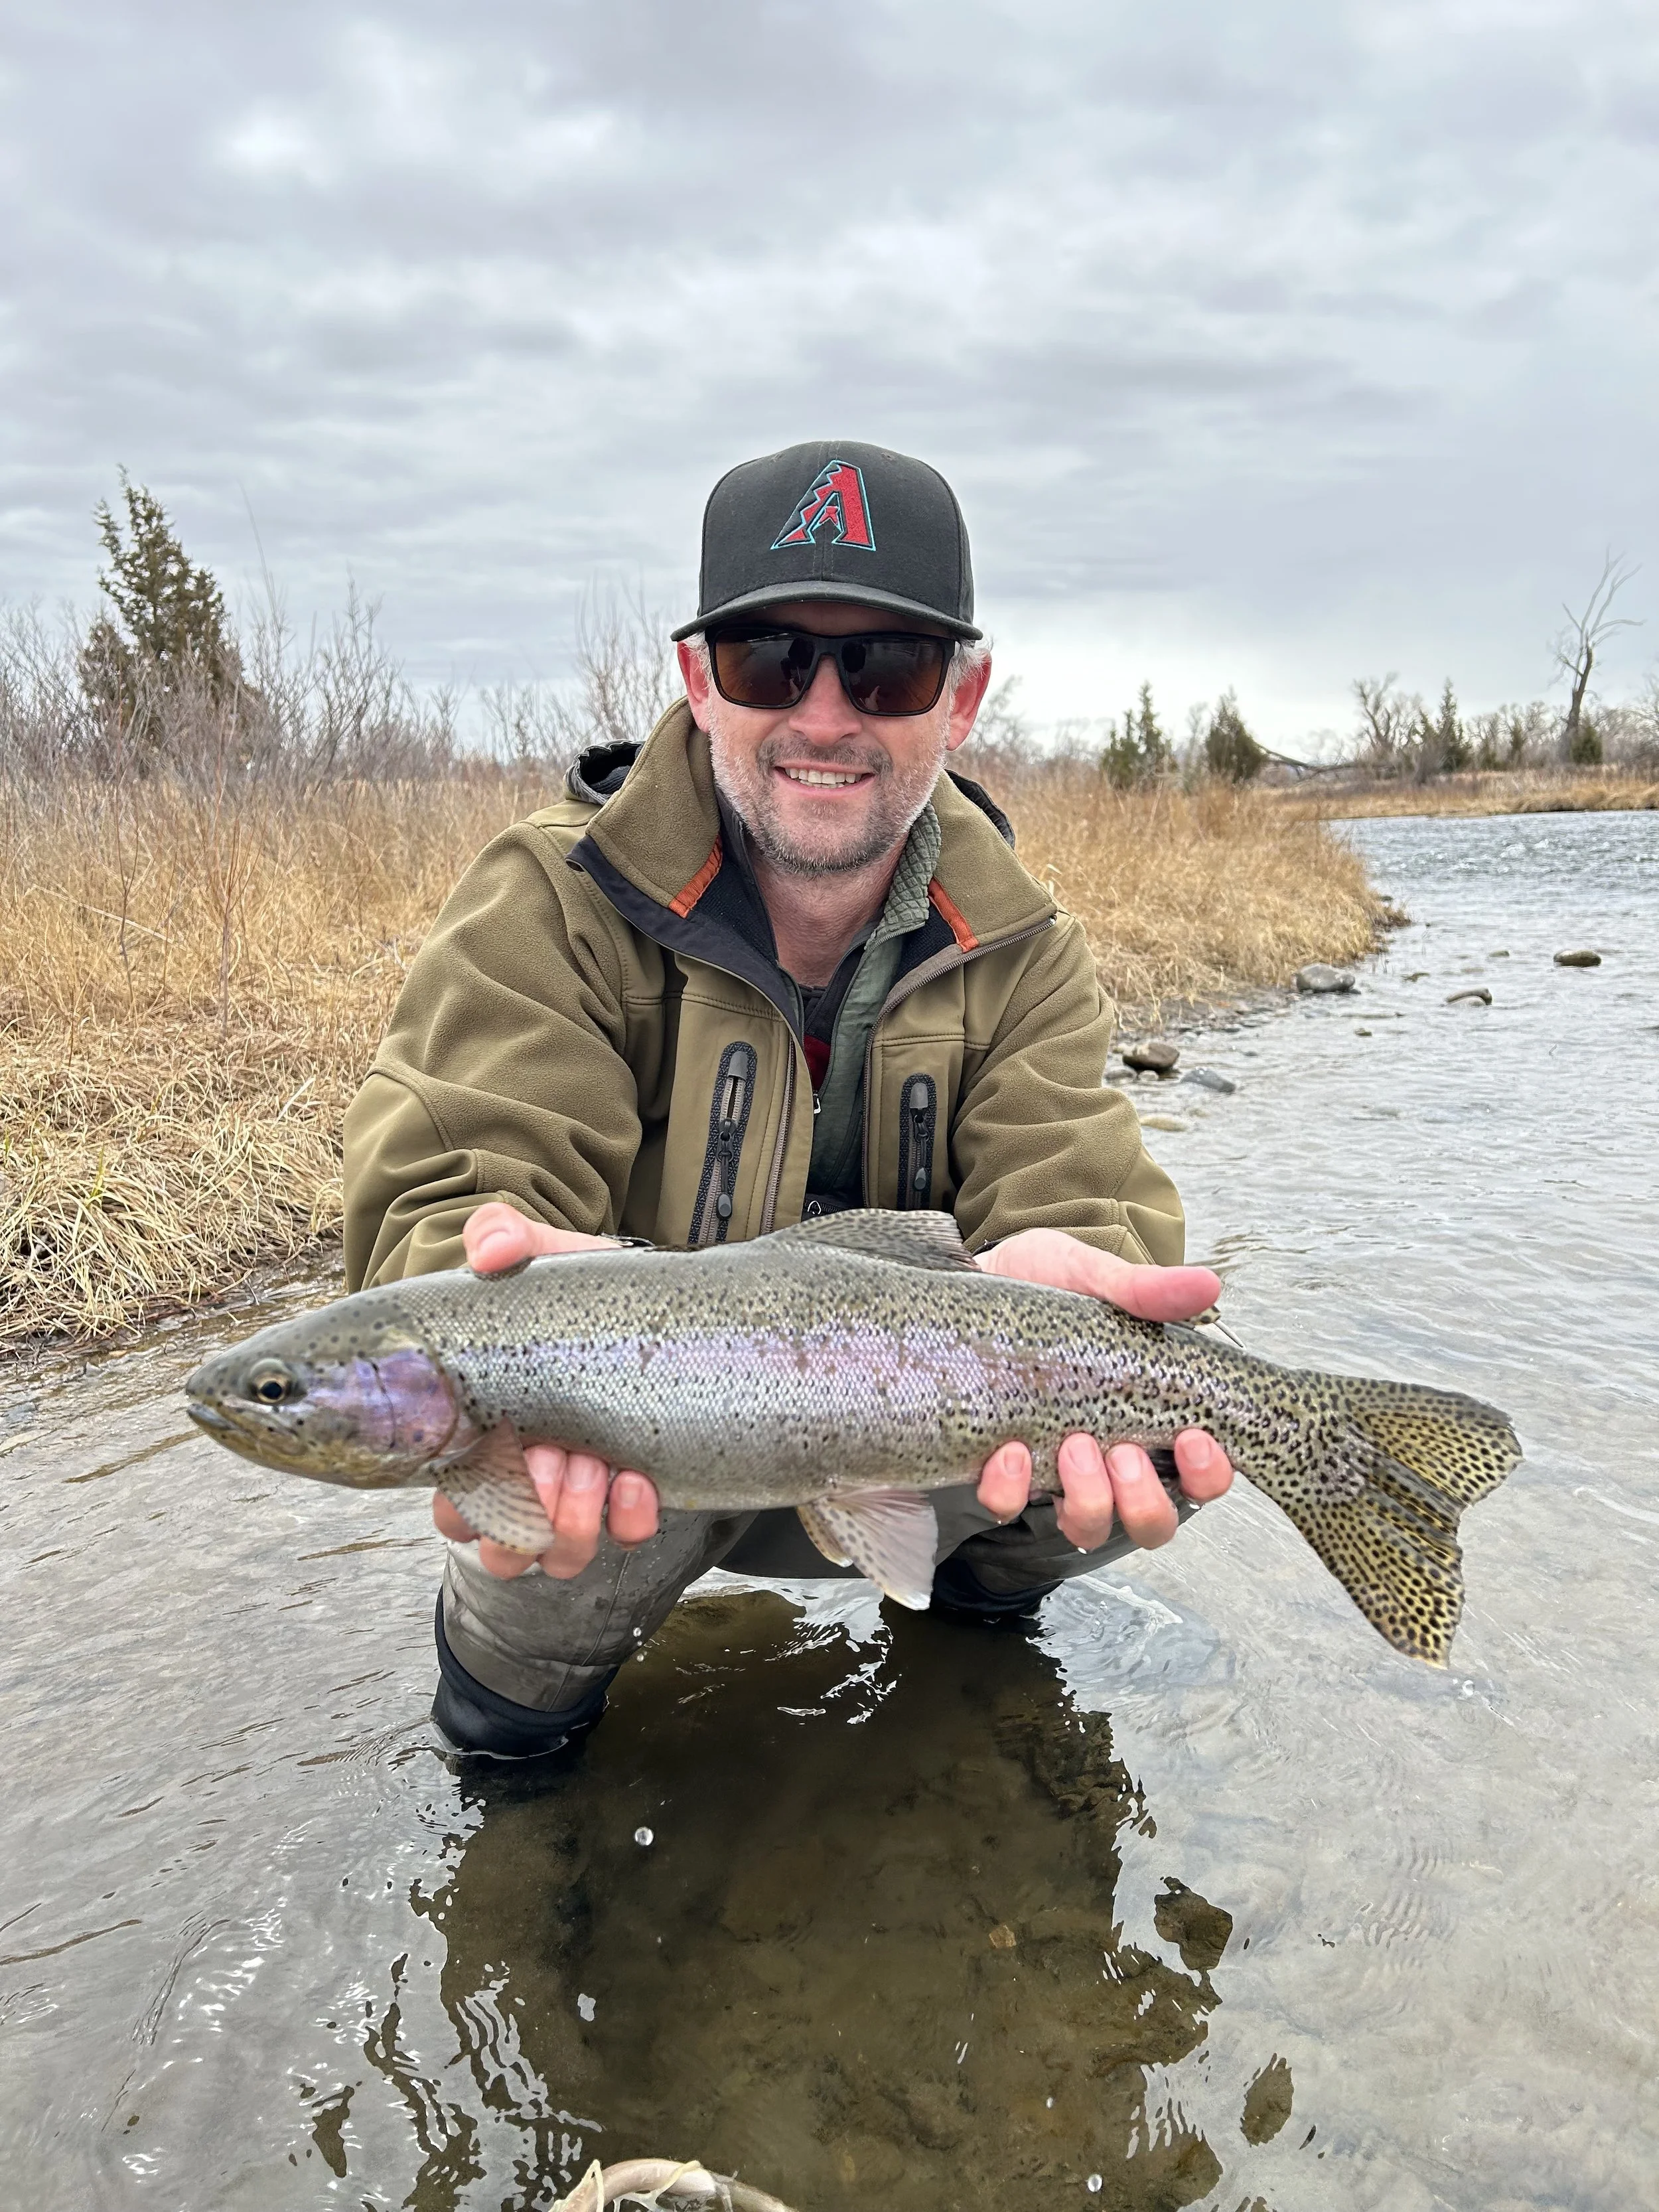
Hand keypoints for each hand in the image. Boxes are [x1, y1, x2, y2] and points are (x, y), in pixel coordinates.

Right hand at [431, 1204, 661, 1578]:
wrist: (642, 1297)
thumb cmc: (569, 1287)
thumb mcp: (539, 1253)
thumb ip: (502, 1236)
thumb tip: (492, 1252)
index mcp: (480, 1432)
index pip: (451, 1502)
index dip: (472, 1497)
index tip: (507, 1448)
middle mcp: (523, 1476)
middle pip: (501, 1545)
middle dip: (531, 1513)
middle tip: (559, 1457)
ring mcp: (579, 1492)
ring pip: (557, 1557)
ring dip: (576, 1522)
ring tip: (599, 1465)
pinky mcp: (631, 1494)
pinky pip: (624, 1539)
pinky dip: (630, 1521)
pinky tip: (639, 1479)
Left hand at [972, 1228, 1233, 1551]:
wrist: (976, 1277)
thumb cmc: (1045, 1285)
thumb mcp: (1094, 1278)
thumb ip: (1146, 1291)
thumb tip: (1207, 1285)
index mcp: (1149, 1416)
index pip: (1202, 1476)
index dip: (1208, 1474)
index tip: (1193, 1438)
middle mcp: (1111, 1457)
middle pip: (1153, 1521)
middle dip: (1144, 1500)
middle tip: (1123, 1452)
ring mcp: (1057, 1469)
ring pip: (1090, 1525)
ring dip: (1089, 1500)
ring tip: (1074, 1446)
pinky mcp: (1001, 1468)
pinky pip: (1008, 1506)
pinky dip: (1011, 1489)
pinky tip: (1010, 1450)